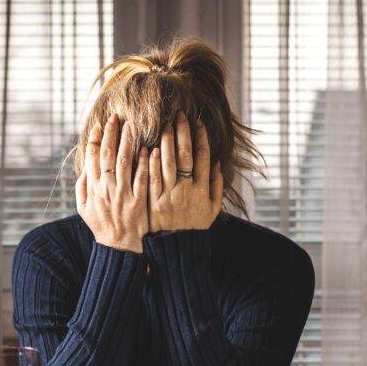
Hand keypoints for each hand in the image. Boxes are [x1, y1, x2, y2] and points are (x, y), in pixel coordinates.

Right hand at [76, 114, 148, 252]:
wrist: (119, 246)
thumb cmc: (101, 226)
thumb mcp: (83, 208)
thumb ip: (82, 186)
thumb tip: (84, 167)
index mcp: (92, 188)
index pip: (92, 157)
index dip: (95, 139)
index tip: (100, 125)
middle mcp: (106, 189)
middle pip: (107, 155)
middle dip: (111, 133)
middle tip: (116, 117)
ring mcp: (123, 194)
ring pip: (124, 162)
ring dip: (127, 141)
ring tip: (131, 125)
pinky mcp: (139, 201)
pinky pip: (142, 177)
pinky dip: (144, 162)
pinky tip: (148, 148)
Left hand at [149, 111, 222, 232]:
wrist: (177, 250)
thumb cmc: (195, 227)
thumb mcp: (213, 209)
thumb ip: (216, 186)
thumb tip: (216, 162)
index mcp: (202, 190)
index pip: (203, 157)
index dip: (201, 138)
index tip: (197, 123)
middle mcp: (186, 190)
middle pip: (185, 155)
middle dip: (182, 132)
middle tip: (179, 116)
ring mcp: (168, 195)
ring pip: (166, 162)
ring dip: (165, 141)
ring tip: (165, 125)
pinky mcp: (152, 201)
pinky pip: (150, 177)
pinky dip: (150, 160)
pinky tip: (150, 147)